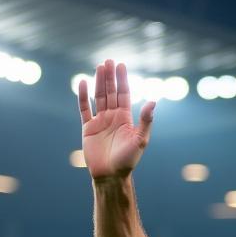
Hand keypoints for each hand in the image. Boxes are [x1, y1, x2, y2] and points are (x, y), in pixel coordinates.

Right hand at [78, 60, 155, 178]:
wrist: (110, 175)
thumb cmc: (127, 160)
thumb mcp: (140, 140)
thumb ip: (146, 120)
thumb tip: (153, 101)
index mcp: (125, 119)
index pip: (123, 94)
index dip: (122, 80)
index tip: (121, 65)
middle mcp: (112, 117)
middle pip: (111, 92)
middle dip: (110, 77)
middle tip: (108, 61)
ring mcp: (100, 122)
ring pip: (99, 97)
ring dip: (99, 82)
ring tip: (99, 67)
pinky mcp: (88, 128)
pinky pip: (84, 109)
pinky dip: (83, 96)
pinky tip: (82, 83)